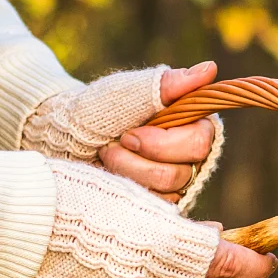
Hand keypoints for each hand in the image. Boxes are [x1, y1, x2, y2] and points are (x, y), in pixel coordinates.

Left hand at [98, 61, 219, 202]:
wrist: (67, 137)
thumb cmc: (99, 109)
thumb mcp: (131, 92)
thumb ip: (168, 84)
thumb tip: (210, 69)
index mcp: (191, 124)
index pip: (199, 143)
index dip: (160, 144)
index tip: (129, 134)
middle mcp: (189, 156)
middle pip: (179, 174)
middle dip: (136, 161)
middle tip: (114, 145)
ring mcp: (174, 182)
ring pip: (163, 194)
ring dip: (126, 173)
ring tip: (107, 156)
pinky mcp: (156, 201)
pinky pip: (151, 208)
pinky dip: (126, 191)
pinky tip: (112, 175)